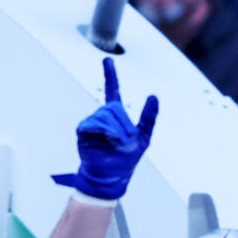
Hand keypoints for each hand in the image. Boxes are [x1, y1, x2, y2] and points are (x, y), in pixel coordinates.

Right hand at [51, 57, 157, 201]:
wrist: (110, 177)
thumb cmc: (126, 159)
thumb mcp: (144, 138)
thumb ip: (148, 118)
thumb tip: (153, 96)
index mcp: (116, 115)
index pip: (113, 90)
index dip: (110, 75)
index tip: (107, 60)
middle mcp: (103, 115)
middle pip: (114, 107)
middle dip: (123, 124)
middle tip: (125, 140)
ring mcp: (92, 122)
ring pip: (105, 115)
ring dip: (114, 129)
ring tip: (117, 142)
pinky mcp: (84, 130)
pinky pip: (93, 124)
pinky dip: (102, 130)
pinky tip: (106, 139)